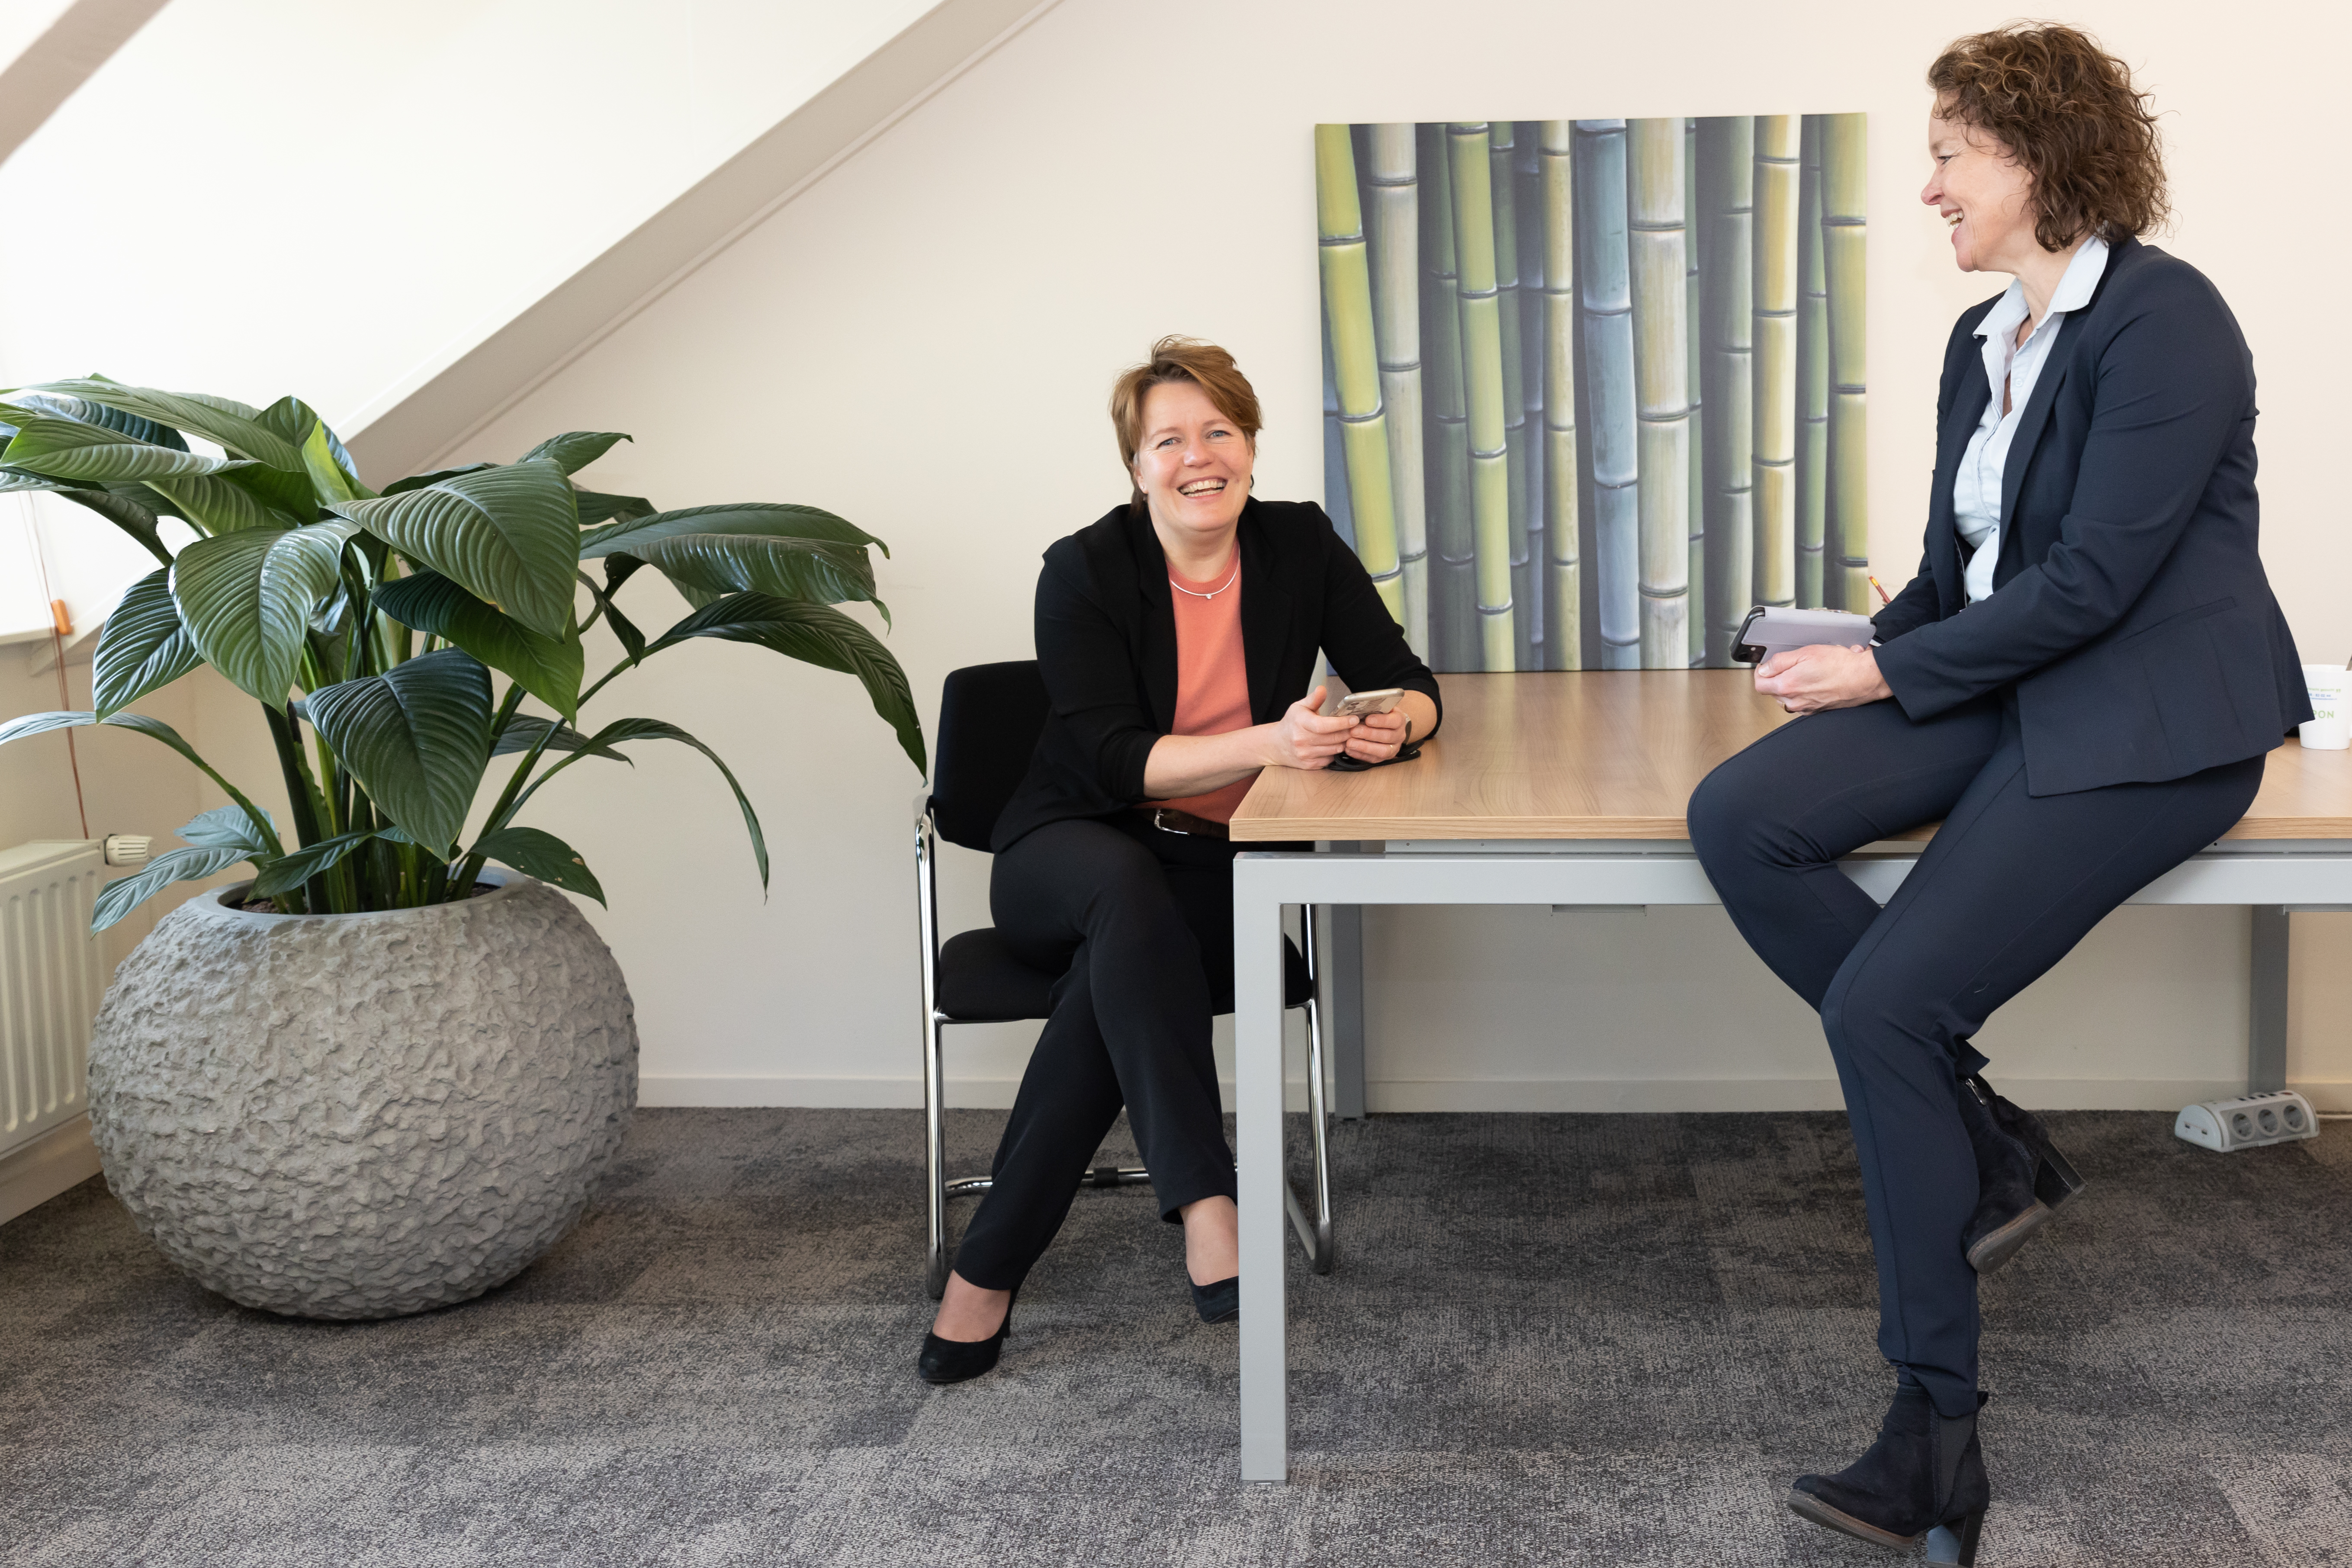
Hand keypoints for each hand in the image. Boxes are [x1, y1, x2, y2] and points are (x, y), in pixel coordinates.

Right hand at [1263, 684, 1356, 769]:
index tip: (1354, 719)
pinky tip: (1334, 745)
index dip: (1341, 723)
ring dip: (1343, 742)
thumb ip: (1314, 699)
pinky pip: (1330, 759)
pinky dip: (1335, 752)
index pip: (1324, 725)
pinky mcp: (1309, 765)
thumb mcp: (1299, 707)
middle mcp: (1301, 740)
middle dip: (1347, 732)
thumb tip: (1322, 689)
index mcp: (1300, 723)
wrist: (1276, 745)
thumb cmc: (1291, 724)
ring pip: (1334, 749)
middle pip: (1333, 738)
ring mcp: (1305, 754)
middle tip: (1355, 727)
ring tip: (1346, 735)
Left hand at [1342, 705, 1409, 762]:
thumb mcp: (1381, 708)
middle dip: (1369, 734)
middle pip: (1387, 737)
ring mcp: (1393, 748)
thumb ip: (1373, 708)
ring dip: (1364, 747)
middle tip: (1354, 731)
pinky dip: (1360, 755)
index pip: (1394, 721)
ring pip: (1382, 751)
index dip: (1381, 721)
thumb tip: (1359, 707)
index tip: (1367, 719)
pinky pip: (1373, 759)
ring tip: (1350, 743)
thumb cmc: (1380, 715)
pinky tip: (1349, 749)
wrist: (1386, 727)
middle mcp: (1399, 735)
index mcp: (1399, 720)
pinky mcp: (1384, 758)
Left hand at [1754, 644, 1892, 714]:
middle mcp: (1794, 701)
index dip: (1761, 672)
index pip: (1759, 684)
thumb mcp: (1806, 653)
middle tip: (1789, 665)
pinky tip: (1815, 681)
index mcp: (1787, 686)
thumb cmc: (1840, 665)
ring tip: (1804, 672)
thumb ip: (1780, 662)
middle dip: (1776, 678)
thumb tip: (1764, 668)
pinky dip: (1803, 692)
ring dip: (1789, 686)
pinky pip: (1801, 702)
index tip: (1766, 665)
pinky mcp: (1816, 710)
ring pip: (1786, 698)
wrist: (1864, 679)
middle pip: (1772, 691)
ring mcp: (1805, 708)